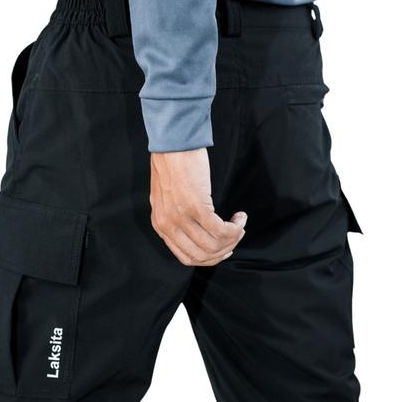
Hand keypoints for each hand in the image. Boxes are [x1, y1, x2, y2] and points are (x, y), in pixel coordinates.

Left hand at [150, 148, 246, 266]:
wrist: (173, 143)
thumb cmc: (174, 165)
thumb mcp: (168, 198)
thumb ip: (177, 218)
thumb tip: (200, 234)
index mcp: (161, 225)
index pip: (187, 257)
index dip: (210, 258)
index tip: (224, 249)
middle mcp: (168, 225)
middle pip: (202, 256)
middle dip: (224, 250)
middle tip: (236, 236)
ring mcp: (181, 217)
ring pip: (213, 245)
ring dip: (233, 238)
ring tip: (239, 224)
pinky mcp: (196, 206)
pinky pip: (220, 230)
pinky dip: (235, 228)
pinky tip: (239, 217)